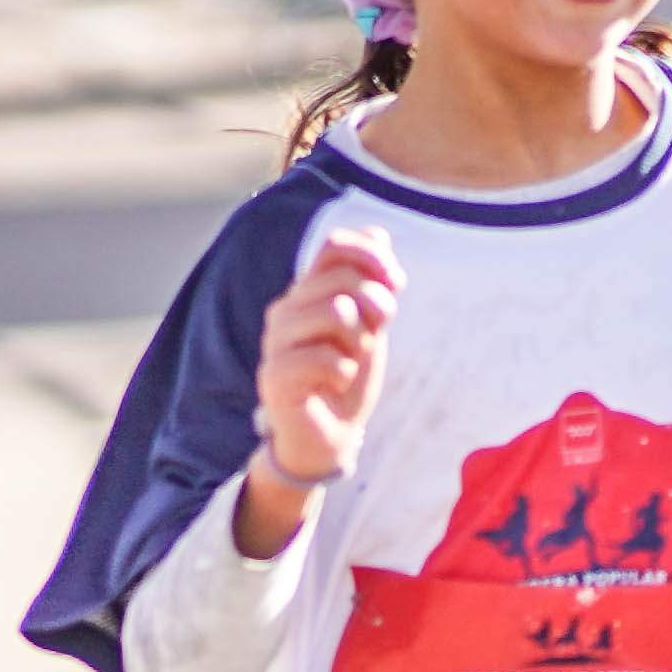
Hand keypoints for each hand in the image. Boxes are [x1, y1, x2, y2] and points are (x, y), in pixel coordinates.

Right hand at [234, 224, 398, 550]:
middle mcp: (285, 309)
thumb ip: (374, 284)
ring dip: (359, 340)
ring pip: (335, 311)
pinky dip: (344, 371)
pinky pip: (326, 357)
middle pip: (342, 279)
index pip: (334, 246)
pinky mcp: (274, 377)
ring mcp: (275, 343)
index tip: (397, 283)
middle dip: (375, 306)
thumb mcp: (370, 325)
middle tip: (372, 338)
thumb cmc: (347, 377)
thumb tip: (380, 234)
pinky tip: (336, 383)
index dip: (372, 256)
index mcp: (307, 291)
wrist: (330, 436)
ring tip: (350, 360)